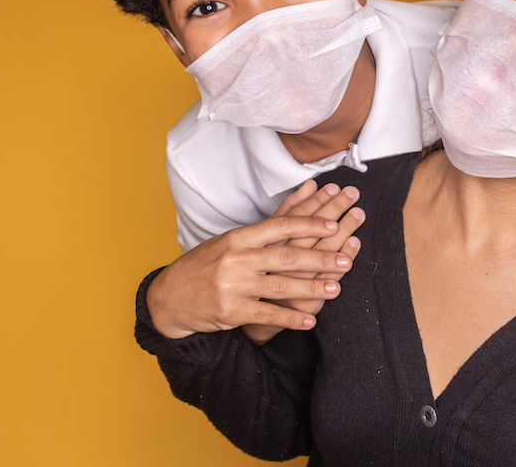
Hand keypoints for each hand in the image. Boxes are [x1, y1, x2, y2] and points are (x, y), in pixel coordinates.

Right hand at [146, 182, 364, 339]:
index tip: (334, 225)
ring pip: (280, 286)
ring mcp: (233, 286)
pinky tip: (309, 321)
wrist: (169, 298)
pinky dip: (290, 318)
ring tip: (336, 289)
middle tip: (346, 261)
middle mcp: (236, 259)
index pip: (280, 226)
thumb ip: (267, 226)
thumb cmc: (207, 265)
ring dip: (312, 289)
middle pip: (286, 256)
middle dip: (319, 259)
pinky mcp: (231, 311)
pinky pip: (267, 315)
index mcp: (238, 237)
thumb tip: (306, 193)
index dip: (309, 225)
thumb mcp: (230, 240)